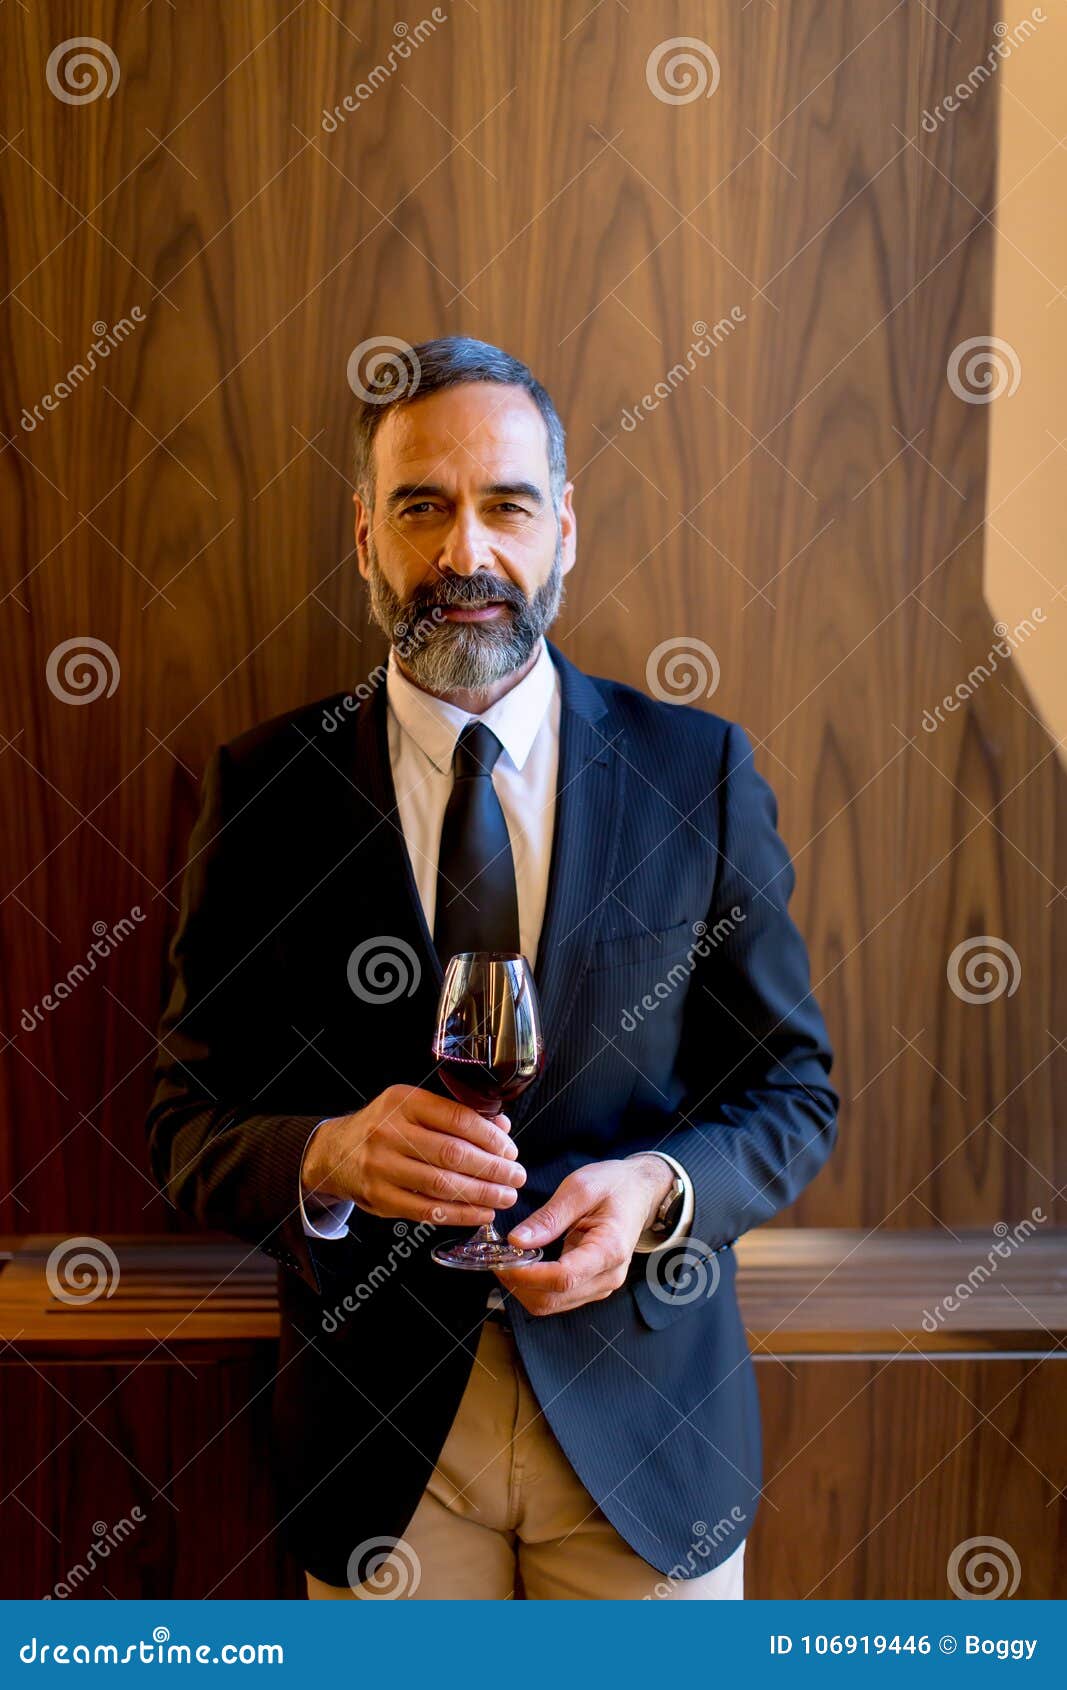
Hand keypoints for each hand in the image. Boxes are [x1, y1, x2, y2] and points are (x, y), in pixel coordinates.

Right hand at [300, 1084, 525, 1227]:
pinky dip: (460, 1214)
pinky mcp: (380, 1198)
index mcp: (404, 1102)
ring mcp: (381, 1167)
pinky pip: (427, 1211)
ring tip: (506, 1196)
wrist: (336, 1152)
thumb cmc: (386, 1127)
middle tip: (517, 1177)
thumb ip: (457, 1115)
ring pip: (441, 1185)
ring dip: (481, 1194)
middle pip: (452, 1154)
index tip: (511, 1151)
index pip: (457, 1118)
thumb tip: (502, 1126)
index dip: (491, 1138)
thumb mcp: (414, 1108)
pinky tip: (481, 1212)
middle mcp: (389, 1132)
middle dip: (492, 1169)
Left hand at [493, 1155, 673, 1316]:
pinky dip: (535, 1286)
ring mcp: (601, 1285)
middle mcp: (608, 1276)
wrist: (640, 1192)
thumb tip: (516, 1241)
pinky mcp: (592, 1286)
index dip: (527, 1275)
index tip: (501, 1259)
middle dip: (518, 1283)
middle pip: (552, 1299)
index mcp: (609, 1249)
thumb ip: (549, 1217)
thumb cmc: (614, 1185)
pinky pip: (557, 1297)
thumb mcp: (580, 1188)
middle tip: (496, 1258)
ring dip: (523, 1288)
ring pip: (551, 1304)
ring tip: (507, 1259)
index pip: (563, 1278)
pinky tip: (524, 1264)